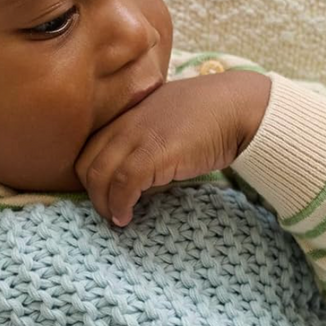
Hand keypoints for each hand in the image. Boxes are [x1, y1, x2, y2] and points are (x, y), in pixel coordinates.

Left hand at [74, 71, 270, 226]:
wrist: (239, 107)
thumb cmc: (210, 115)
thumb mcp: (166, 120)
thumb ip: (145, 139)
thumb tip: (137, 174)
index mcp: (126, 114)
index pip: (88, 149)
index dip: (90, 177)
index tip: (103, 195)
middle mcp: (125, 123)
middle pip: (86, 164)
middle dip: (92, 193)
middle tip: (108, 211)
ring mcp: (137, 136)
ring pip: (99, 176)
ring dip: (103, 204)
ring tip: (117, 218)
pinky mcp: (153, 153)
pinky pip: (123, 184)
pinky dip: (119, 205)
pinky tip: (127, 216)